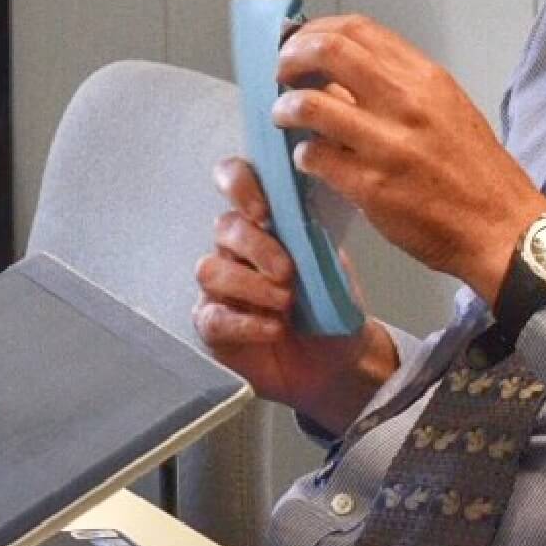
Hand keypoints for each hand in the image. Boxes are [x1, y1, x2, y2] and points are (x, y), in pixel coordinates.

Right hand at [193, 156, 396, 431]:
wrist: (334, 364)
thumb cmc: (331, 310)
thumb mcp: (334, 268)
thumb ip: (315, 240)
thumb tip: (304, 218)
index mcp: (266, 223)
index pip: (237, 181)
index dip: (240, 185)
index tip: (263, 210)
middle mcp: (236, 249)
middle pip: (225, 227)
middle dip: (256, 246)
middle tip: (287, 271)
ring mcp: (220, 287)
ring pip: (210, 269)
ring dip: (250, 284)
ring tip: (285, 302)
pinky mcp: (212, 324)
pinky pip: (213, 317)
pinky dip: (246, 322)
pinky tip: (273, 329)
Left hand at [274, 15, 545, 299]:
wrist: (501, 229)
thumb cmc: (475, 172)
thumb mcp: (447, 110)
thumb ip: (398, 89)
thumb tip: (339, 79)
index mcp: (426, 78)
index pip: (358, 29)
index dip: (317, 30)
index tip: (300, 44)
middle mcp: (407, 102)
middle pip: (329, 52)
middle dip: (291, 57)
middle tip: (281, 74)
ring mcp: (387, 144)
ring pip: (310, 105)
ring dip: (285, 108)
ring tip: (284, 117)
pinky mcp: (371, 186)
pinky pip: (316, 157)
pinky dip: (304, 155)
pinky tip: (310, 161)